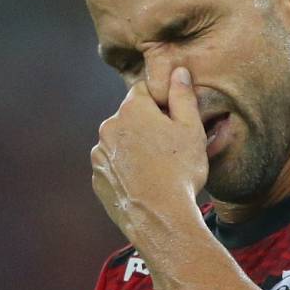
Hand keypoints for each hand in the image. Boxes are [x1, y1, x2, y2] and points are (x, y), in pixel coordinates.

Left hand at [91, 67, 207, 238]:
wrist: (159, 217)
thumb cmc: (180, 171)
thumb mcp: (192, 130)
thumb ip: (183, 96)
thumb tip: (178, 71)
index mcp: (131, 109)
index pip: (145, 91)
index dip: (162, 103)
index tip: (175, 122)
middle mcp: (109, 127)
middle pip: (131, 117)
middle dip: (147, 126)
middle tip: (170, 149)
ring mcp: (99, 154)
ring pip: (121, 142)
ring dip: (135, 148)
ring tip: (158, 169)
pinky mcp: (97, 177)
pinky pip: (113, 165)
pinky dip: (125, 169)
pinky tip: (145, 182)